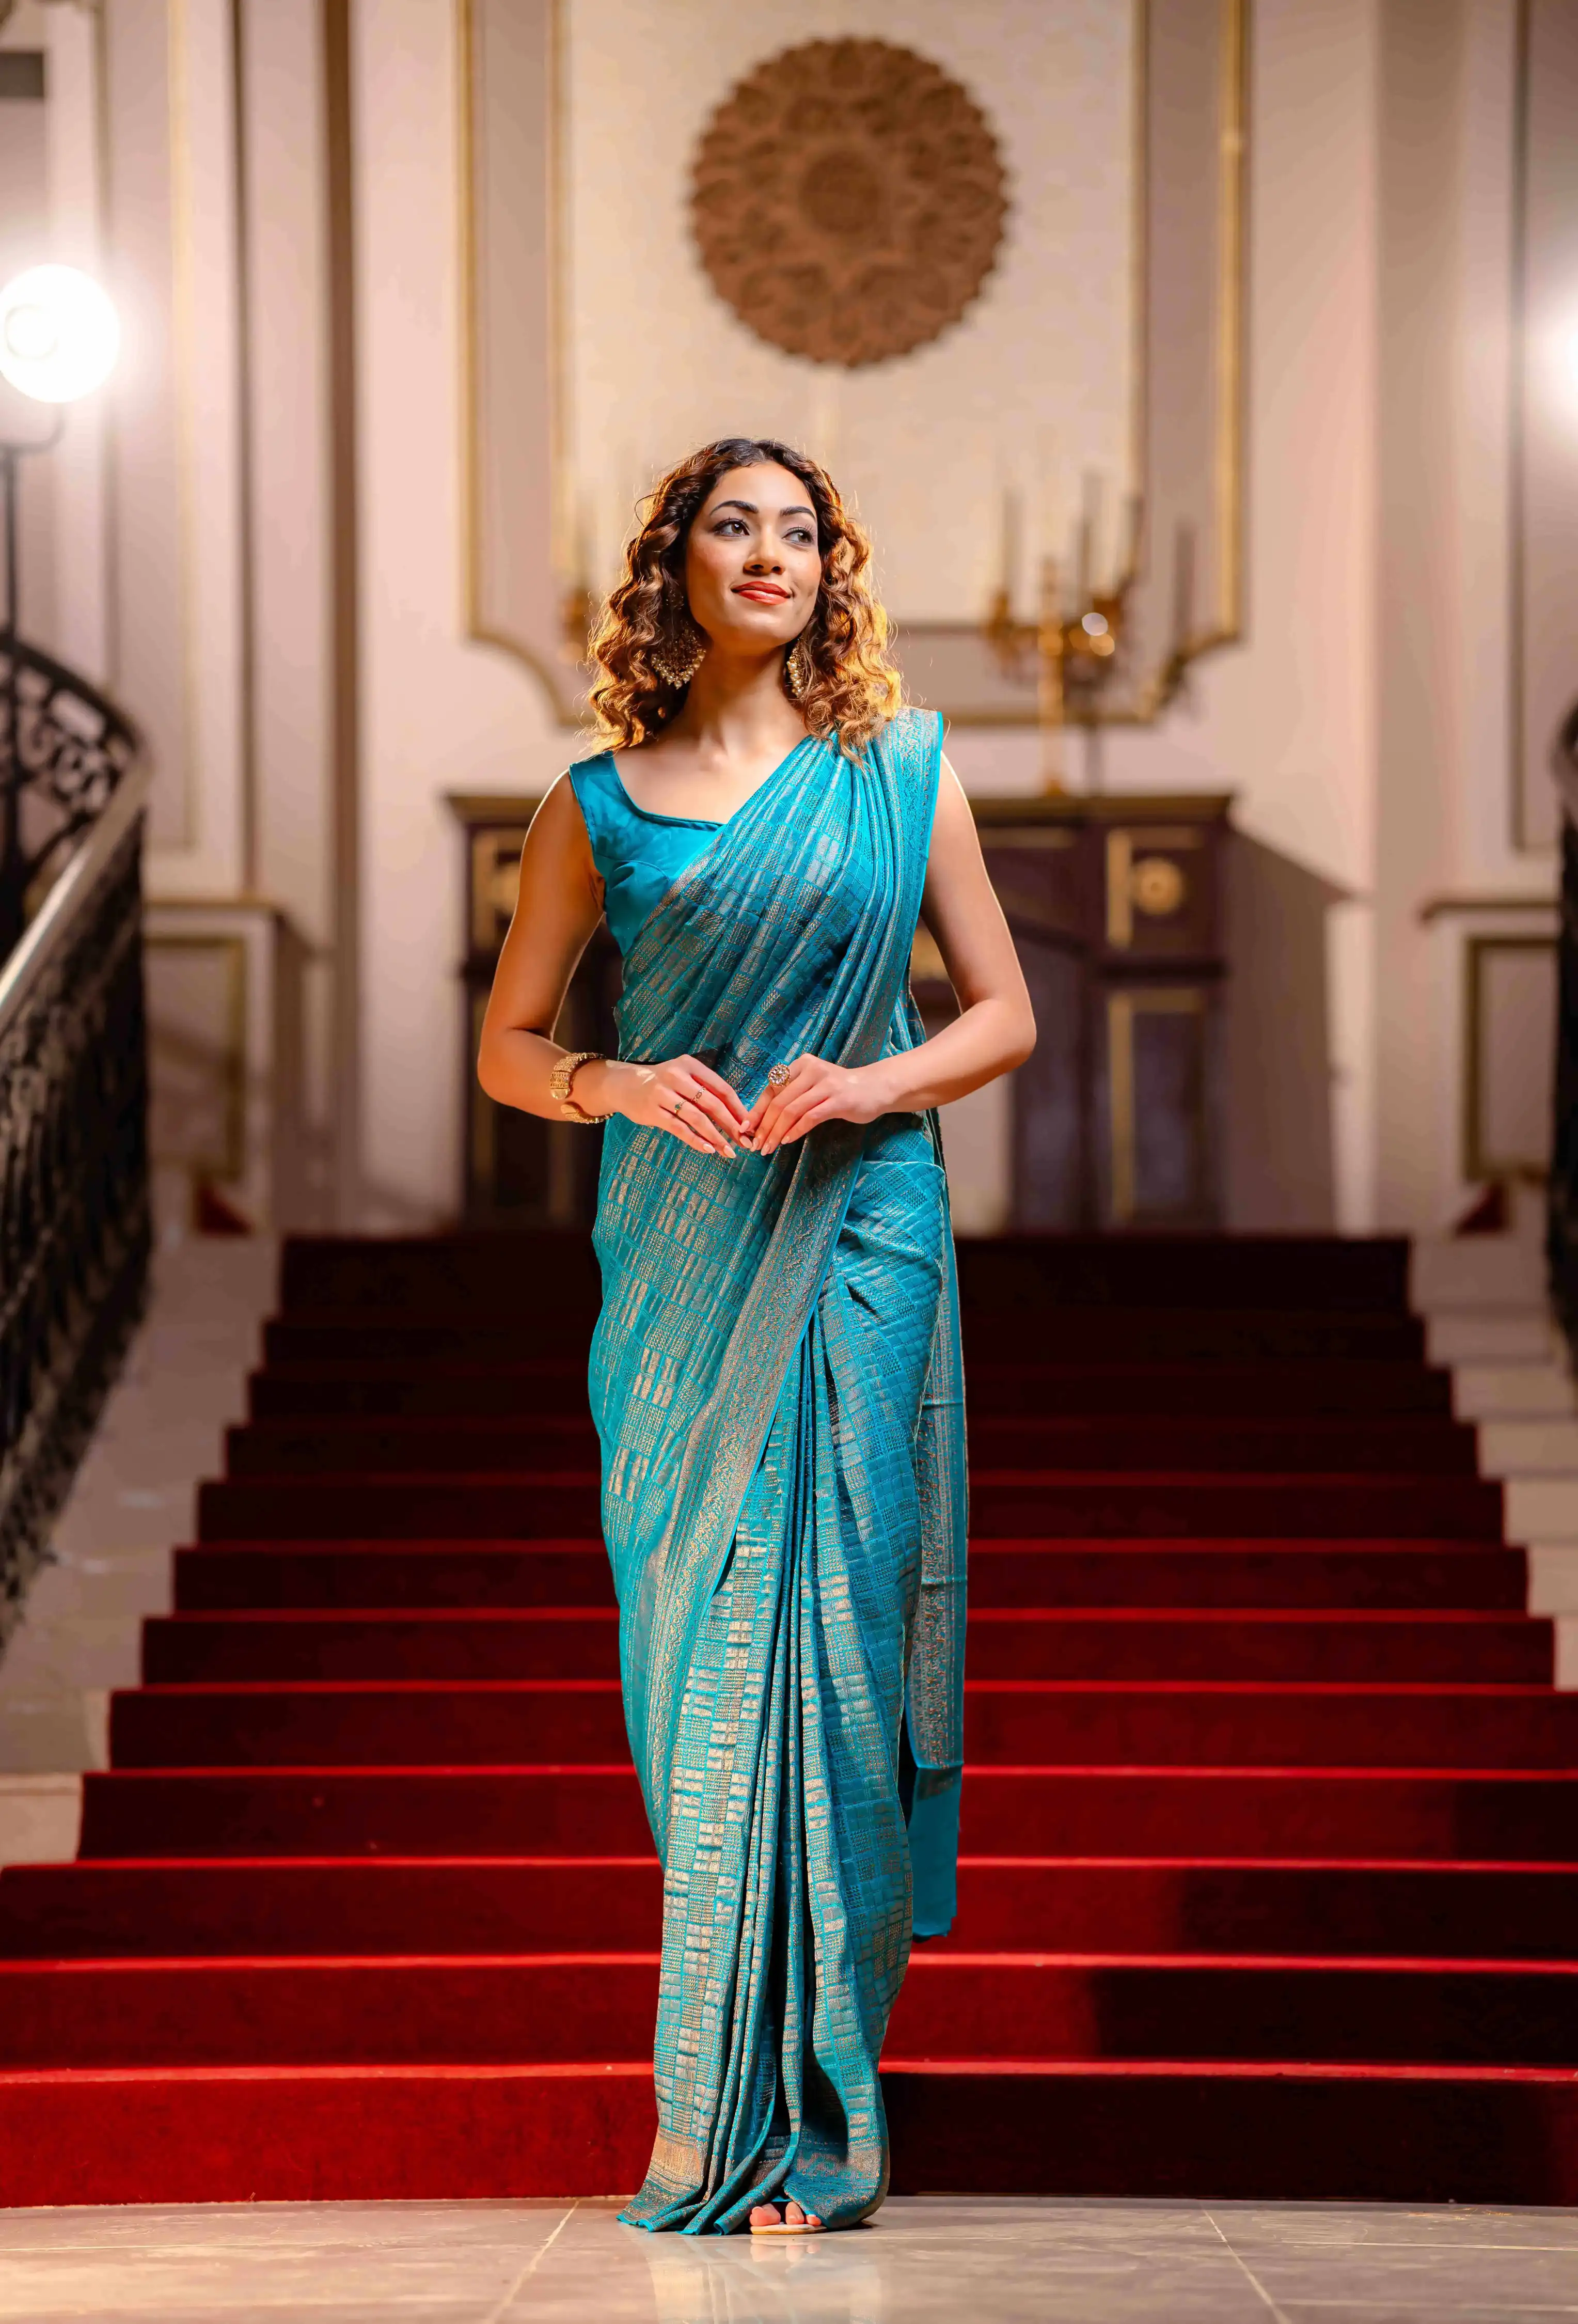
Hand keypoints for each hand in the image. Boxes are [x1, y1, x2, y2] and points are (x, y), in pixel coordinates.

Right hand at [583, 1054, 750, 1157]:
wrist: (625, 1085)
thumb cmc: (663, 1083)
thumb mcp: (684, 1076)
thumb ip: (706, 1090)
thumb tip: (737, 1116)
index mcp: (690, 1065)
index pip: (722, 1088)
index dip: (738, 1108)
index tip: (750, 1126)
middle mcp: (676, 1076)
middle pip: (712, 1103)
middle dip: (731, 1125)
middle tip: (744, 1143)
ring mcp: (663, 1094)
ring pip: (696, 1118)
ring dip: (715, 1136)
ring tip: (728, 1151)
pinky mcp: (652, 1112)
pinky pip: (679, 1128)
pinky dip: (695, 1140)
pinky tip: (708, 1149)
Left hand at [745, 1054, 888, 1154]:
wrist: (876, 1088)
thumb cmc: (840, 1089)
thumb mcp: (813, 1085)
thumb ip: (792, 1095)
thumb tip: (762, 1119)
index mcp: (802, 1064)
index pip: (772, 1088)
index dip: (757, 1110)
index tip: (747, 1128)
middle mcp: (812, 1070)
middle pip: (779, 1101)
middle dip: (764, 1126)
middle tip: (757, 1145)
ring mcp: (826, 1085)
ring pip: (791, 1110)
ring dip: (776, 1132)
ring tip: (769, 1147)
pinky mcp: (839, 1100)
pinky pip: (810, 1117)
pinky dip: (795, 1131)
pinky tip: (787, 1141)